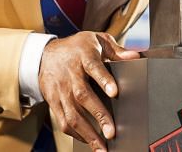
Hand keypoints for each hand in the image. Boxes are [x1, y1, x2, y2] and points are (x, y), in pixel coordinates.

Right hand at [38, 31, 139, 150]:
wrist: (45, 55)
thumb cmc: (77, 48)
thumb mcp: (96, 40)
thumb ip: (116, 50)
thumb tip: (136, 56)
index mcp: (83, 55)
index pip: (93, 67)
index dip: (104, 79)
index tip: (115, 92)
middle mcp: (70, 73)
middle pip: (83, 95)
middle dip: (98, 114)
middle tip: (112, 132)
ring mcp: (60, 89)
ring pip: (72, 113)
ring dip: (87, 132)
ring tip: (102, 147)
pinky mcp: (53, 101)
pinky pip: (63, 120)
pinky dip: (76, 134)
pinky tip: (89, 141)